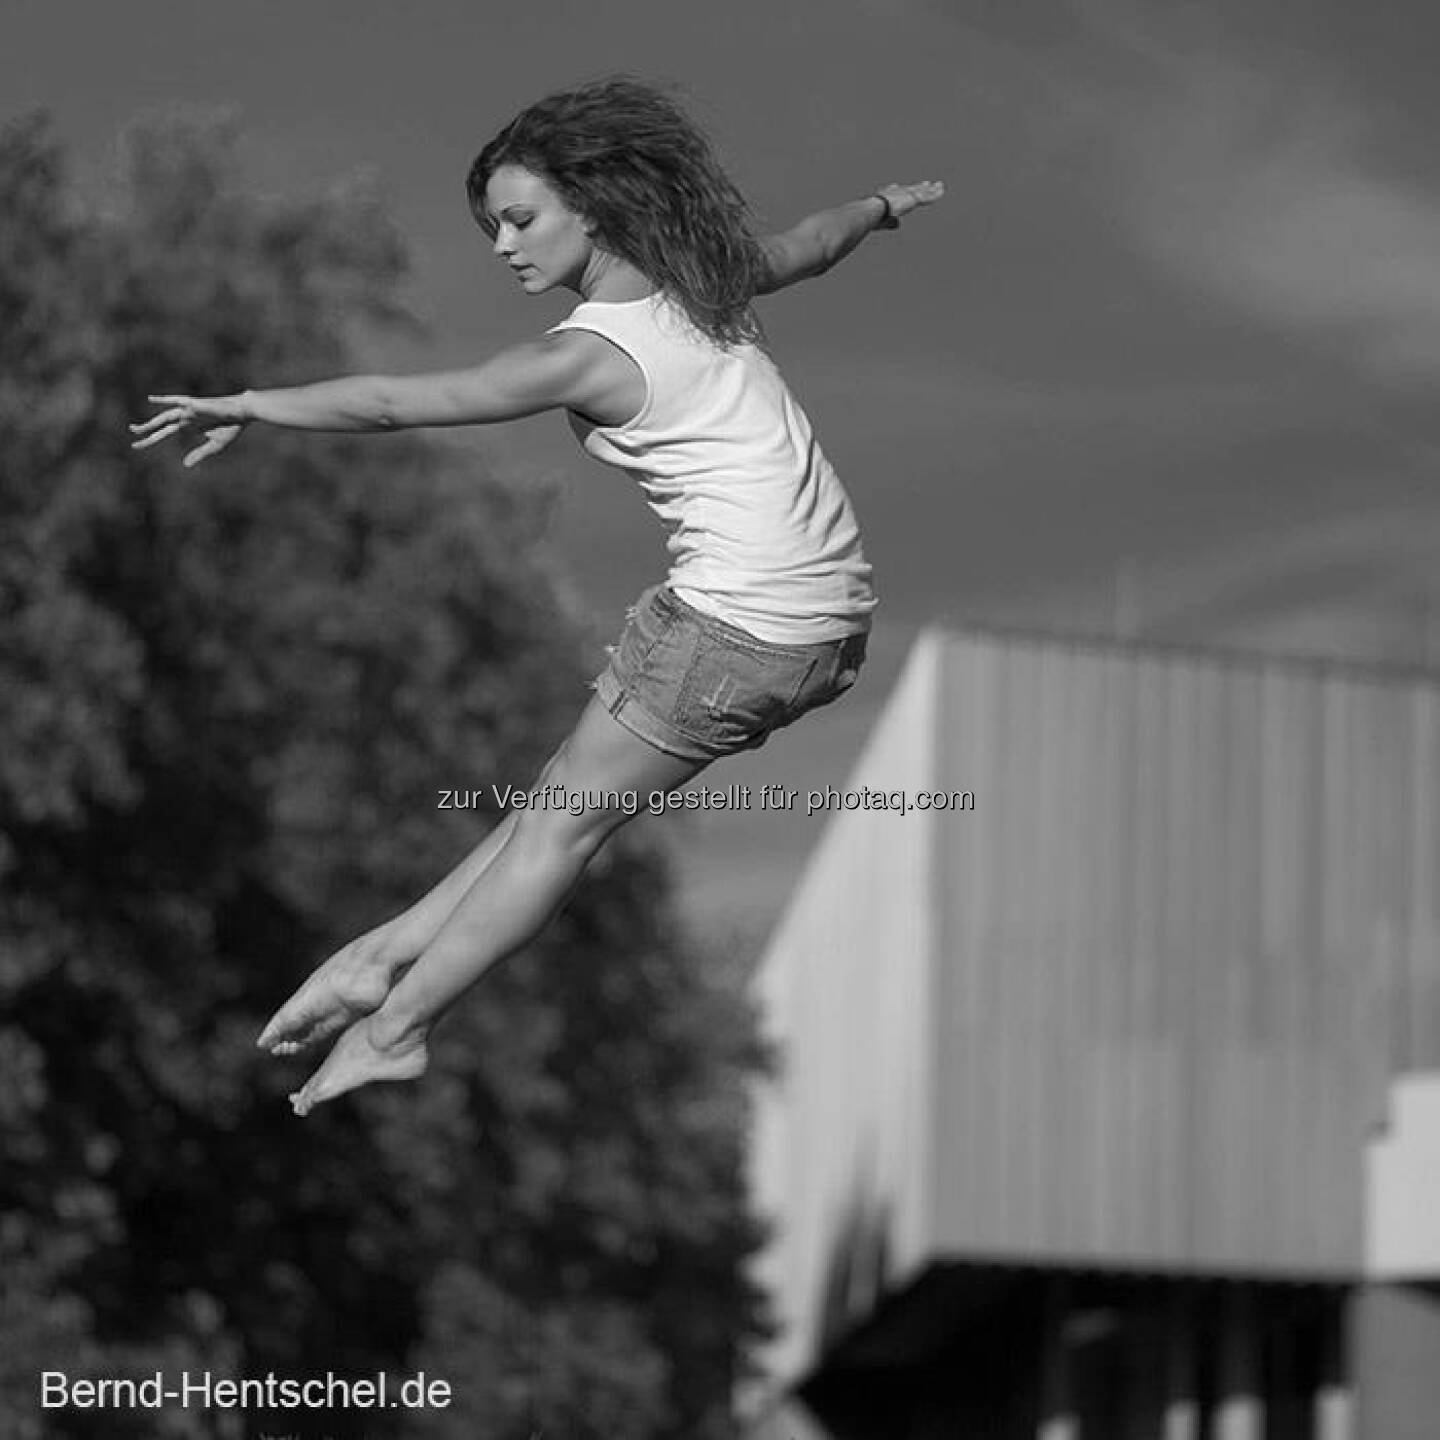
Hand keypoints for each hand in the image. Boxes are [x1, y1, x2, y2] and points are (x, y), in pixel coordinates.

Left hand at [129, 392, 251, 467]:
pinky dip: (164, 400)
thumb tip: (185, 465)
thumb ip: (199, 454)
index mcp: (188, 427)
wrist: (242, 413)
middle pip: (160, 425)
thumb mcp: (215, 445)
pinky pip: (177, 401)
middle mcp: (184, 417)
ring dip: (151, 423)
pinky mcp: (194, 405)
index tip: (137, 446)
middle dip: (146, 431)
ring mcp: (188, 410)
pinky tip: (152, 400)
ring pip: (165, 417)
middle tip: (132, 437)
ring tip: (135, 429)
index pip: (164, 434)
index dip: (151, 440)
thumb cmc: (231, 427)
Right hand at [875, 180, 944, 228]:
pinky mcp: (915, 198)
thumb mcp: (882, 220)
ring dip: (932, 189)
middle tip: (928, 183)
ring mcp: (908, 194)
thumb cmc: (875, 215)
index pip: (900, 190)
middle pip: (914, 188)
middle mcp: (901, 192)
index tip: (905, 185)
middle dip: (921, 186)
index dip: (905, 188)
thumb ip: (891, 222)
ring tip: (940, 185)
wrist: (877, 208)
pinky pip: (929, 196)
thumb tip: (897, 225)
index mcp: (891, 194)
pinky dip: (935, 194)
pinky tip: (941, 190)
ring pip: (923, 191)